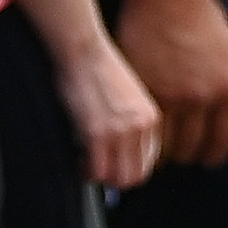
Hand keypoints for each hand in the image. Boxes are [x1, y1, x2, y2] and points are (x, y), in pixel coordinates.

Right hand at [55, 23, 164, 195]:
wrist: (83, 47)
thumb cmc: (96, 66)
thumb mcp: (127, 95)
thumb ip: (131, 120)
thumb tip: (120, 146)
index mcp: (151, 118)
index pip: (148, 162)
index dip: (125, 167)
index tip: (110, 163)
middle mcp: (142, 127)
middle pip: (135, 177)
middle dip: (113, 178)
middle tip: (95, 167)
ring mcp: (122, 132)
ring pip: (118, 179)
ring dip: (98, 176)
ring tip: (84, 161)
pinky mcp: (98, 133)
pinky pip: (96, 171)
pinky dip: (84, 171)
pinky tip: (76, 156)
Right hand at [119, 0, 227, 173]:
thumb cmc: (200, 16)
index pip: (226, 137)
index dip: (216, 154)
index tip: (209, 160)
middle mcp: (203, 97)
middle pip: (195, 146)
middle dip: (189, 155)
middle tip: (182, 156)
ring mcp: (172, 95)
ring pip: (167, 143)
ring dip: (165, 152)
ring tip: (161, 153)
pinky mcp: (144, 90)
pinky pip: (146, 128)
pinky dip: (146, 139)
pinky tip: (145, 139)